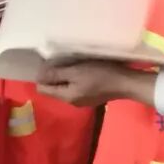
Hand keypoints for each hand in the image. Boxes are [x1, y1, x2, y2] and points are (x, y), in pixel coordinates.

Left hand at [37, 61, 155, 107]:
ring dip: (65, 77)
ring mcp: (82, 101)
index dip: (42, 76)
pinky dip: (75, 80)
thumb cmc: (100, 75)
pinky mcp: (91, 97)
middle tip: (60, 61)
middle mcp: (72, 102)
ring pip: (64, 88)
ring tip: (71, 64)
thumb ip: (56, 74)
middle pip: (53, 89)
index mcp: (66, 97)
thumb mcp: (76, 72)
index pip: (43, 89)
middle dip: (54, 76)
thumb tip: (38, 76)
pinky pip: (75, 88)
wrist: (126, 82)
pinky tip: (82, 71)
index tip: (49, 64)